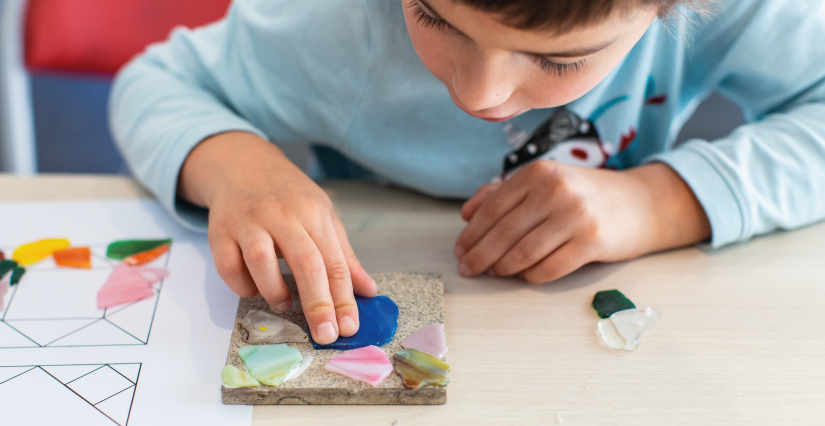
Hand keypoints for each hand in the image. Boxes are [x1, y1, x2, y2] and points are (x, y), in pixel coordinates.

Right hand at [178, 132, 376, 343]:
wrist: (243, 164)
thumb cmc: (288, 196)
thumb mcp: (323, 216)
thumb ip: (344, 256)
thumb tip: (368, 291)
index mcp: (313, 213)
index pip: (334, 262)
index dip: (343, 298)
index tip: (350, 327)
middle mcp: (282, 215)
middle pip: (305, 263)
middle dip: (318, 304)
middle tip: (326, 335)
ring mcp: (248, 223)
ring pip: (263, 264)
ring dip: (276, 293)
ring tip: (285, 303)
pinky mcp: (219, 232)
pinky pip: (229, 268)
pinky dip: (243, 286)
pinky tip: (254, 287)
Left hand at [453, 160, 710, 282]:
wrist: (641, 203)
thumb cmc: (584, 195)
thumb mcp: (545, 183)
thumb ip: (504, 193)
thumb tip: (466, 214)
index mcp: (538, 173)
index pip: (493, 208)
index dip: (472, 233)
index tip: (459, 250)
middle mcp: (555, 190)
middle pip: (504, 232)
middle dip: (480, 255)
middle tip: (467, 269)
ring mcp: (575, 215)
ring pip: (523, 252)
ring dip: (503, 268)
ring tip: (493, 273)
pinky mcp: (592, 241)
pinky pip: (549, 268)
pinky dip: (531, 276)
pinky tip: (524, 276)